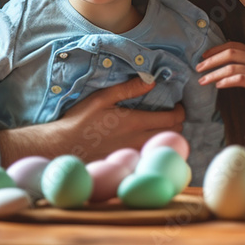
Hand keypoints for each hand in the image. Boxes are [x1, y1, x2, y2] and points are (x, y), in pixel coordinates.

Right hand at [58, 77, 184, 159]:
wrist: (64, 146)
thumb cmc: (81, 120)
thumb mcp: (102, 98)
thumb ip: (128, 89)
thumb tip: (151, 81)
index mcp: (134, 122)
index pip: (172, 119)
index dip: (180, 111)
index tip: (177, 106)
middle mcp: (138, 140)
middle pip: (173, 134)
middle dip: (178, 124)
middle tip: (172, 115)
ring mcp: (134, 154)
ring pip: (163, 147)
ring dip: (168, 137)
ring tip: (162, 128)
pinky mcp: (128, 162)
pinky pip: (151, 156)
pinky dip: (156, 148)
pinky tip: (149, 142)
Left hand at [197, 42, 244, 127]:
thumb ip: (240, 67)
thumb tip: (216, 63)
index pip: (234, 45)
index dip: (217, 49)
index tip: (203, 56)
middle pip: (231, 53)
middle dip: (212, 60)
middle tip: (198, 68)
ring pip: (232, 67)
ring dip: (214, 73)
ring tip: (203, 80)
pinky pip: (240, 79)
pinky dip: (226, 81)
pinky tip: (218, 86)